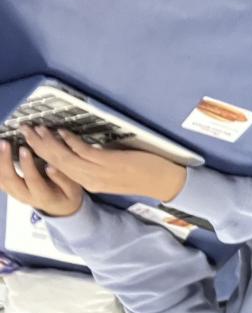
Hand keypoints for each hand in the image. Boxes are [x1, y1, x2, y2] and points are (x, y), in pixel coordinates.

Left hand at [0, 138, 83, 216]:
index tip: (25, 149)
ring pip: (1, 181)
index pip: (32, 180)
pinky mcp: (11, 190)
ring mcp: (16, 194)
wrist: (60, 208)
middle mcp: (26, 196)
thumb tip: (51, 166)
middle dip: (5, 161)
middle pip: (10, 181)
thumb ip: (63, 179)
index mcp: (43, 196)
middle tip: (5, 143)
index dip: (27, 165)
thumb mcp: (73, 190)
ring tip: (1, 146)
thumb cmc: (67, 195)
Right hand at [20, 126, 186, 201]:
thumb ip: (97, 164)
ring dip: (50, 142)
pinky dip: (71, 141)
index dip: (43, 155)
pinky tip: (63, 132)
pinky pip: (83, 151)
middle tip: (26, 130)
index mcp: (90, 183)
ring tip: (37, 129)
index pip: (59, 169)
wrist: (165, 182)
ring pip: (66, 158)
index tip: (31, 142)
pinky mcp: (109, 163)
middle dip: (38, 146)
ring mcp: (99, 173)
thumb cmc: (142, 174)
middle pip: (57, 163)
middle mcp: (91, 180)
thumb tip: (81, 148)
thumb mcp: (113, 173)